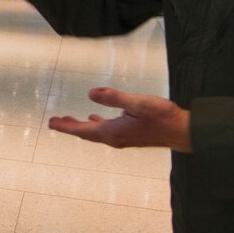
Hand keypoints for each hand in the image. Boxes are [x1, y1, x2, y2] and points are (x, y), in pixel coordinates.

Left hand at [47, 87, 191, 150]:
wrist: (181, 132)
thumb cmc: (162, 116)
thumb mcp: (138, 103)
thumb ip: (114, 98)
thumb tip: (91, 93)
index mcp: (113, 132)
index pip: (83, 130)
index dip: (66, 126)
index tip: (51, 123)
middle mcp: (115, 138)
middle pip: (86, 133)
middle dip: (70, 127)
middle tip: (54, 122)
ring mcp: (122, 138)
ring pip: (95, 133)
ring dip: (82, 126)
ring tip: (69, 121)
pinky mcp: (130, 135)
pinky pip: (106, 132)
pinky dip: (96, 125)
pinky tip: (97, 119)